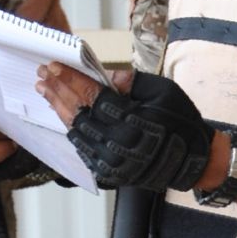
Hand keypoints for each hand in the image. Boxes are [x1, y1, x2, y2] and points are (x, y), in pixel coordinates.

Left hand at [46, 67, 210, 191]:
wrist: (192, 160)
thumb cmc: (181, 121)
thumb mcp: (162, 91)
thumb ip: (130, 81)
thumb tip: (101, 73)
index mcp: (132, 121)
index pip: (92, 96)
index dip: (70, 79)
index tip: (54, 65)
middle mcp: (117, 144)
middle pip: (77, 113)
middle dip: (58, 91)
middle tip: (43, 74)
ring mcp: (110, 162)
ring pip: (75, 131)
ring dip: (58, 108)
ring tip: (46, 90)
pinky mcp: (107, 172)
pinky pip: (81, 147)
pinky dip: (70, 128)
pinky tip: (62, 113)